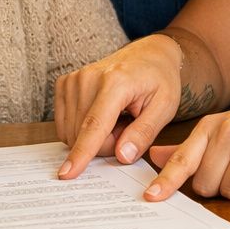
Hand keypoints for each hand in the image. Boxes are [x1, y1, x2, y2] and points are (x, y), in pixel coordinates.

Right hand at [55, 34, 184, 179]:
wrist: (149, 55)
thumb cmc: (160, 80)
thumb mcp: (165, 108)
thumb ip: (144, 133)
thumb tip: (123, 156)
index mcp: (116, 82)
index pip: (95, 125)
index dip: (82, 153)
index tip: (67, 173)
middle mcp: (89, 77)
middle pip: (83, 134)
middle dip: (106, 144)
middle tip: (128, 127)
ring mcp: (73, 79)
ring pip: (71, 132)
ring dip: (94, 137)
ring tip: (117, 119)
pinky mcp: (64, 83)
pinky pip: (65, 124)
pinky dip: (82, 128)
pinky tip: (101, 115)